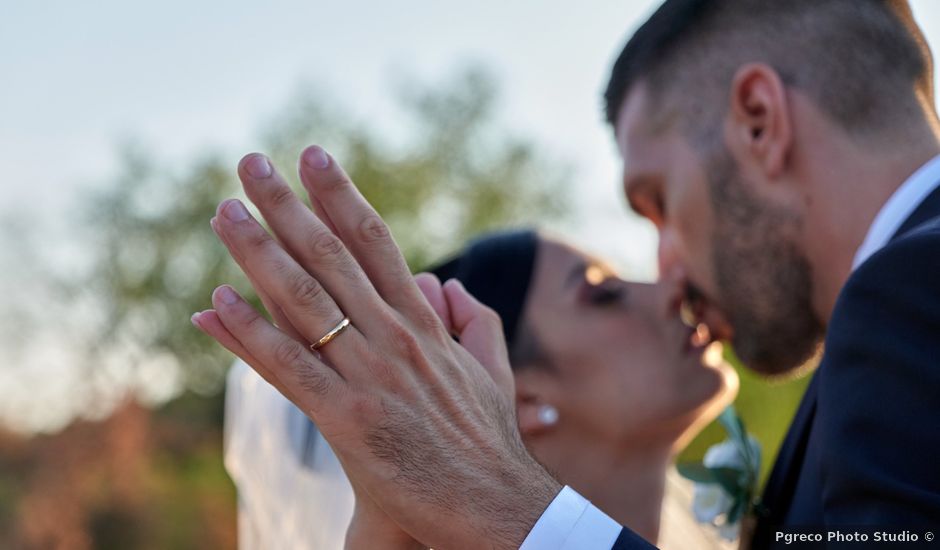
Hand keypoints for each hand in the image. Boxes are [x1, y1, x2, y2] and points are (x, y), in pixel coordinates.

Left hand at [191, 147, 559, 548]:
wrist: (496, 506)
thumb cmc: (489, 441)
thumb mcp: (491, 371)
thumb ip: (473, 320)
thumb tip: (445, 282)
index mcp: (424, 323)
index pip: (376, 243)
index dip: (341, 196)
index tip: (314, 157)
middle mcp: (395, 337)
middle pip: (331, 256)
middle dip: (287, 205)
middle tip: (250, 163)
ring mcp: (371, 377)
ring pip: (304, 301)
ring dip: (257, 251)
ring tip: (223, 212)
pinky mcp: (349, 421)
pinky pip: (291, 368)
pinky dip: (252, 333)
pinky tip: (218, 301)